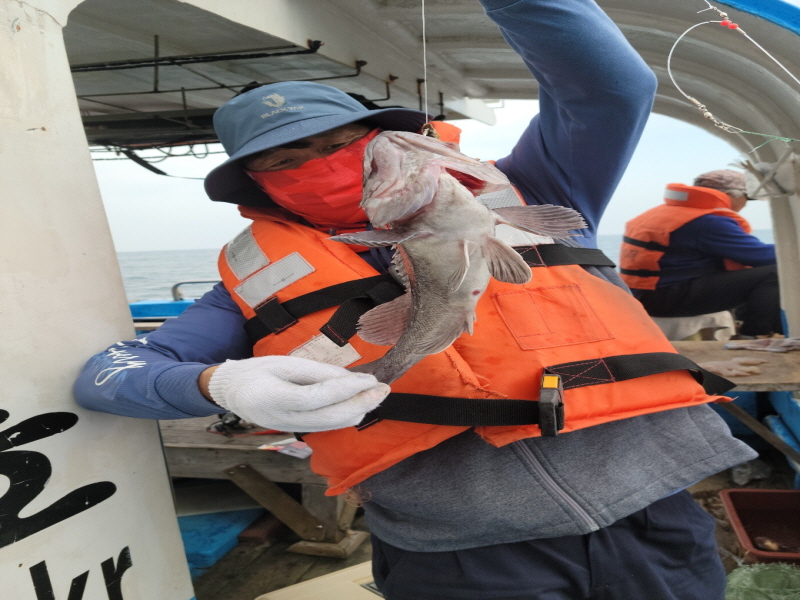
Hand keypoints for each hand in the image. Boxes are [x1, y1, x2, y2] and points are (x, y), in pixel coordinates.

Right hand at [204, 356, 389, 431]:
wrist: (232, 392)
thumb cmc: (257, 371)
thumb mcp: (282, 362)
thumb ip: (315, 372)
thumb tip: (348, 379)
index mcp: (272, 397)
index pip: (316, 397)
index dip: (345, 389)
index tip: (369, 379)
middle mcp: (282, 420)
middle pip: (329, 419)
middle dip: (361, 404)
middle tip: (384, 389)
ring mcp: (289, 429)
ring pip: (331, 427)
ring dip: (358, 411)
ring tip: (376, 394)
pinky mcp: (297, 432)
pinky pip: (326, 427)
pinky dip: (346, 416)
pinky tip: (359, 403)